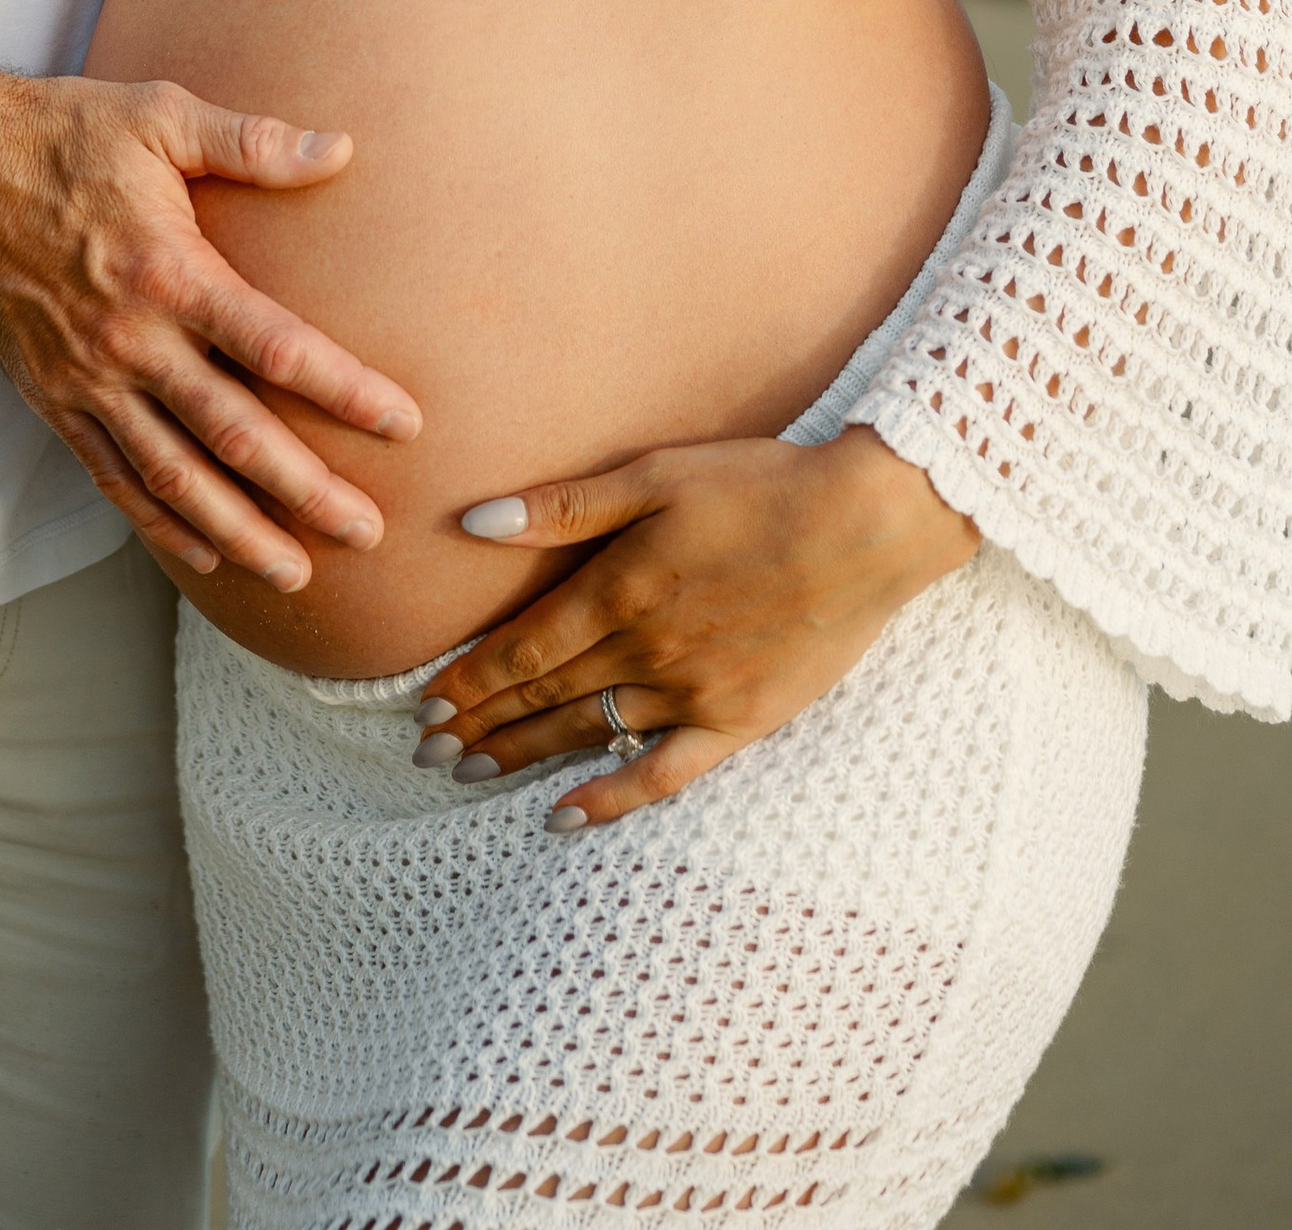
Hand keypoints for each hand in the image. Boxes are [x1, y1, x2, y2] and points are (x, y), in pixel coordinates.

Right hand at [0, 70, 421, 595]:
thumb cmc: (65, 133)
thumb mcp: (161, 116)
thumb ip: (254, 141)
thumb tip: (343, 149)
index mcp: (169, 271)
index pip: (276, 348)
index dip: (346, 391)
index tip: (404, 425)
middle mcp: (131, 340)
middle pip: (234, 434)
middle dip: (306, 491)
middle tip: (367, 532)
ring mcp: (89, 379)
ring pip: (174, 477)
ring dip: (238, 531)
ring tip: (295, 572)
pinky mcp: (54, 399)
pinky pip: (113, 477)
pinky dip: (159, 523)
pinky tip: (202, 553)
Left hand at [415, 426, 977, 827]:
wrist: (868, 524)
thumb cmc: (761, 484)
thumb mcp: (656, 472)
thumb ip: (564, 506)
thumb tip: (474, 522)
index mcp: (620, 587)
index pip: (522, 648)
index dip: (469, 678)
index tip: (422, 702)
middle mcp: (646, 650)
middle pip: (544, 694)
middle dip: (479, 723)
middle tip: (423, 750)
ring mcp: (692, 694)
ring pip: (588, 733)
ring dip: (522, 755)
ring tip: (466, 774)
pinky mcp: (738, 722)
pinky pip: (662, 776)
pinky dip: (609, 800)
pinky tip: (562, 819)